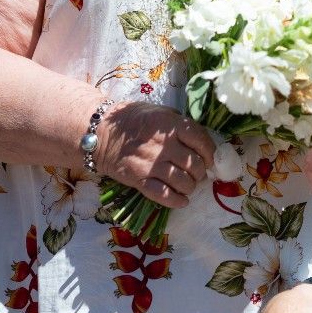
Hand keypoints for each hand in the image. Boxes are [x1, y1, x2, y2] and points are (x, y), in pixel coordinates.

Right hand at [95, 101, 216, 207]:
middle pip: (194, 164)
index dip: (210, 152)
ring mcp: (151, 164)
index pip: (201, 141)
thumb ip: (180, 124)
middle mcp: (164, 146)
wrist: (100, 133)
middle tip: (199, 173)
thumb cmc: (135, 120)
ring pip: (182, 181)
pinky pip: (163, 195)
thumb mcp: (161, 111)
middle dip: (201, 172)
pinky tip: (182, 201)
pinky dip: (176, 200)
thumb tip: (200, 140)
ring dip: (191, 186)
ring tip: (189, 185)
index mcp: (171, 126)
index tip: (211, 158)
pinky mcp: (139, 179)